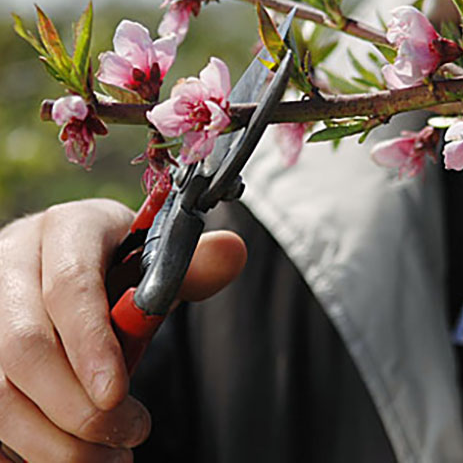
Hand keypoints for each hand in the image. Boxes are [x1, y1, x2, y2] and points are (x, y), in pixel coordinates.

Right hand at [0, 199, 245, 461]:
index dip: (90, 343)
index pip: (69, 285)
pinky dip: (28, 446)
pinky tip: (69, 457)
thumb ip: (191, 265)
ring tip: (108, 458)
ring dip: (52, 439)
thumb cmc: (121, 263)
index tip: (117, 393)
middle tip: (129, 434)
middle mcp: (13, 264)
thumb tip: (233, 252)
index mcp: (66, 230)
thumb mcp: (157, 257)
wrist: (77, 265)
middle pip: (25, 346)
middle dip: (76, 405)